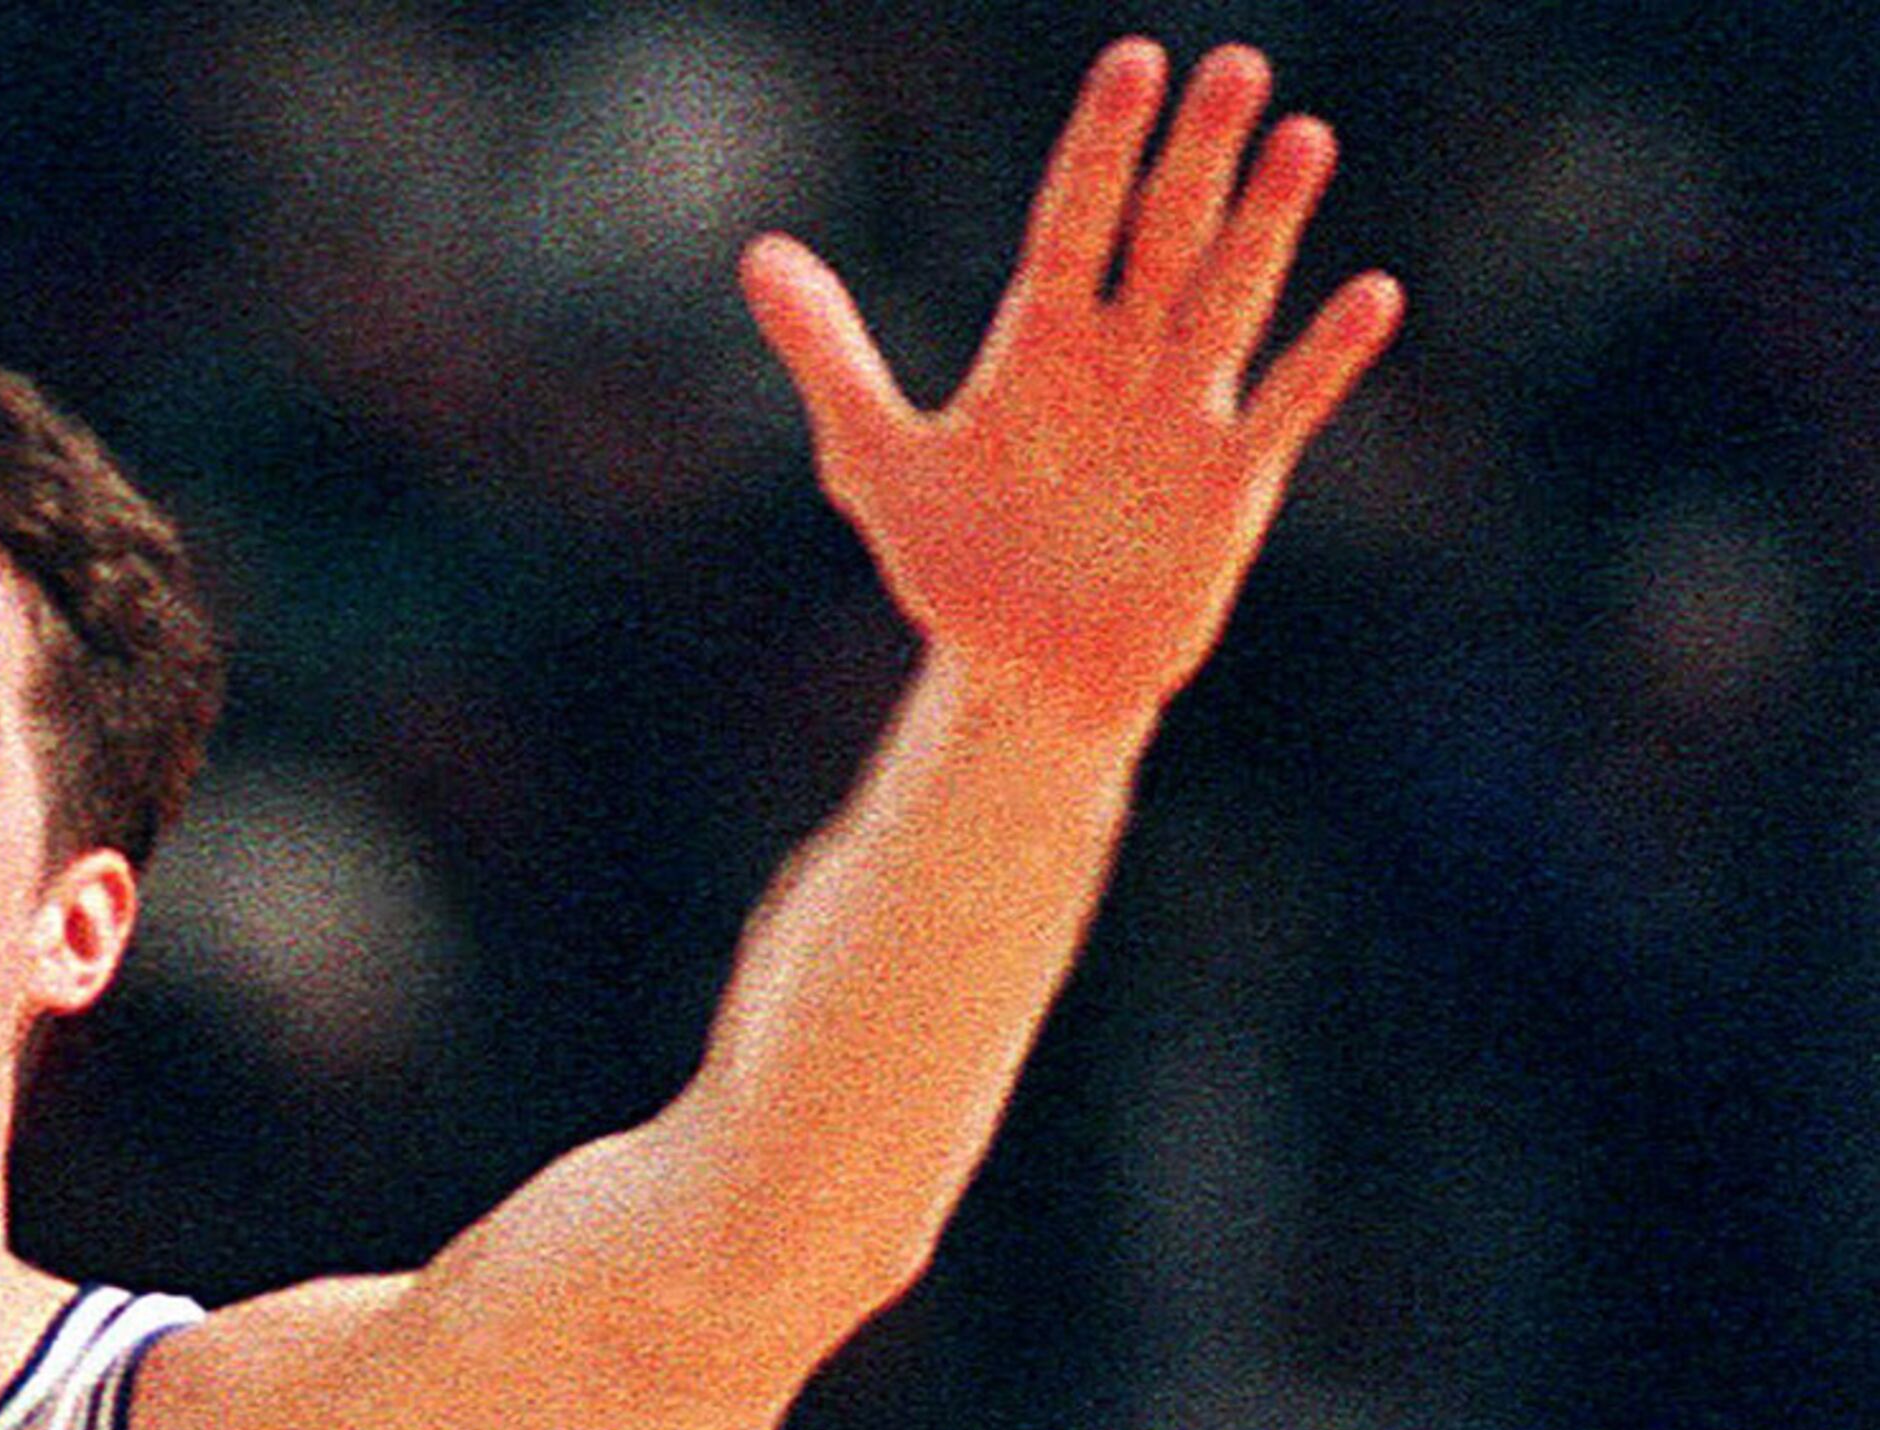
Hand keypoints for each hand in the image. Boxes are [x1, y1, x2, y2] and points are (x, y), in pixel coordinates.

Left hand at [742, 40, 1403, 724]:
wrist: (1025, 672)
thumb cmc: (954, 565)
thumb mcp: (874, 459)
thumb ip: (828, 352)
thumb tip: (755, 251)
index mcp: (1039, 344)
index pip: (1074, 221)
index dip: (1101, 145)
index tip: (1133, 60)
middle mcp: (1121, 358)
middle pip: (1166, 236)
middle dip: (1198, 157)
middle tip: (1238, 64)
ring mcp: (1183, 412)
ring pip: (1232, 297)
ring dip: (1268, 226)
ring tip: (1304, 138)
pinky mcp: (1233, 481)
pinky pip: (1286, 405)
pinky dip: (1325, 357)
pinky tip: (1370, 293)